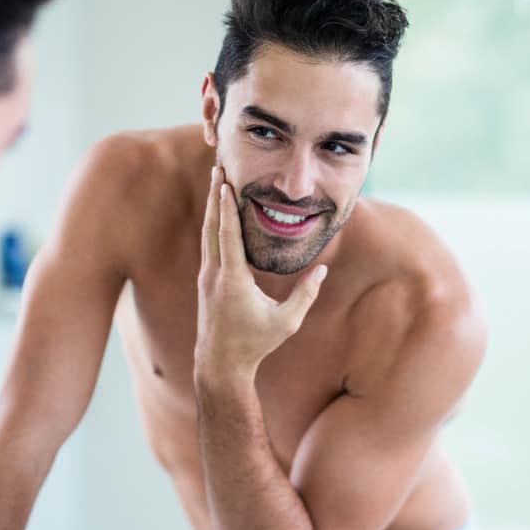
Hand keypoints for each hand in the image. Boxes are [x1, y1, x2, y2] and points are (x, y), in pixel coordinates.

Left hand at [196, 166, 327, 376]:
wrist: (220, 363)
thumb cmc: (255, 343)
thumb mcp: (286, 322)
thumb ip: (305, 295)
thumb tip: (323, 271)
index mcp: (232, 281)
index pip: (227, 236)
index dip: (226, 208)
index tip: (224, 183)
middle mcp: (214, 274)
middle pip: (212, 227)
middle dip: (214, 195)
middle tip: (217, 166)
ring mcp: (206, 277)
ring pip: (207, 234)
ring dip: (212, 207)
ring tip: (215, 180)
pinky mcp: (206, 281)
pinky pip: (208, 244)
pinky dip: (213, 224)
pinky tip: (218, 213)